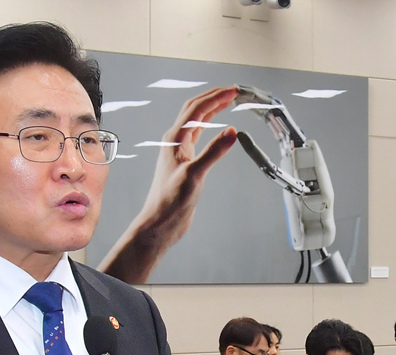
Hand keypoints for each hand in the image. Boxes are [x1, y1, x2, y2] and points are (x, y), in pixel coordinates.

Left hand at [97, 87, 239, 283]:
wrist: (160, 222)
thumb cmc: (170, 202)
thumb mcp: (195, 175)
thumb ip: (214, 152)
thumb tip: (232, 131)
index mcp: (174, 140)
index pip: (197, 109)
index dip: (216, 97)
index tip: (234, 91)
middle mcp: (175, 142)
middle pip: (194, 110)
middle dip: (214, 98)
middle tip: (234, 92)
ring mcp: (179, 152)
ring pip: (196, 122)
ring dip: (212, 109)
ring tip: (229, 102)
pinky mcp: (185, 163)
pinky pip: (198, 137)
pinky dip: (210, 127)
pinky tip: (219, 128)